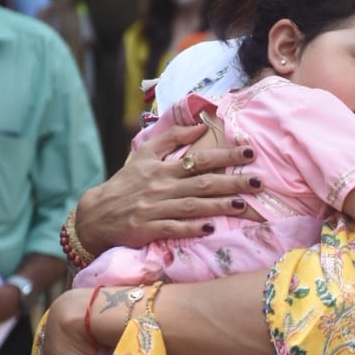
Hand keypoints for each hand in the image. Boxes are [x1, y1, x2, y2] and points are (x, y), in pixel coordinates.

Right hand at [77, 121, 262, 253]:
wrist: (96, 214)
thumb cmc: (126, 184)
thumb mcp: (144, 154)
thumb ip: (171, 137)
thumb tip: (200, 124)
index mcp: (163, 168)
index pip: (199, 159)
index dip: (225, 155)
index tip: (249, 153)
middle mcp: (161, 187)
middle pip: (202, 182)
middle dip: (232, 181)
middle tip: (258, 180)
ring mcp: (155, 209)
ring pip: (192, 205)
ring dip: (218, 205)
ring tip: (242, 204)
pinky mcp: (148, 229)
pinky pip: (173, 229)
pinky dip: (191, 228)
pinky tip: (210, 228)